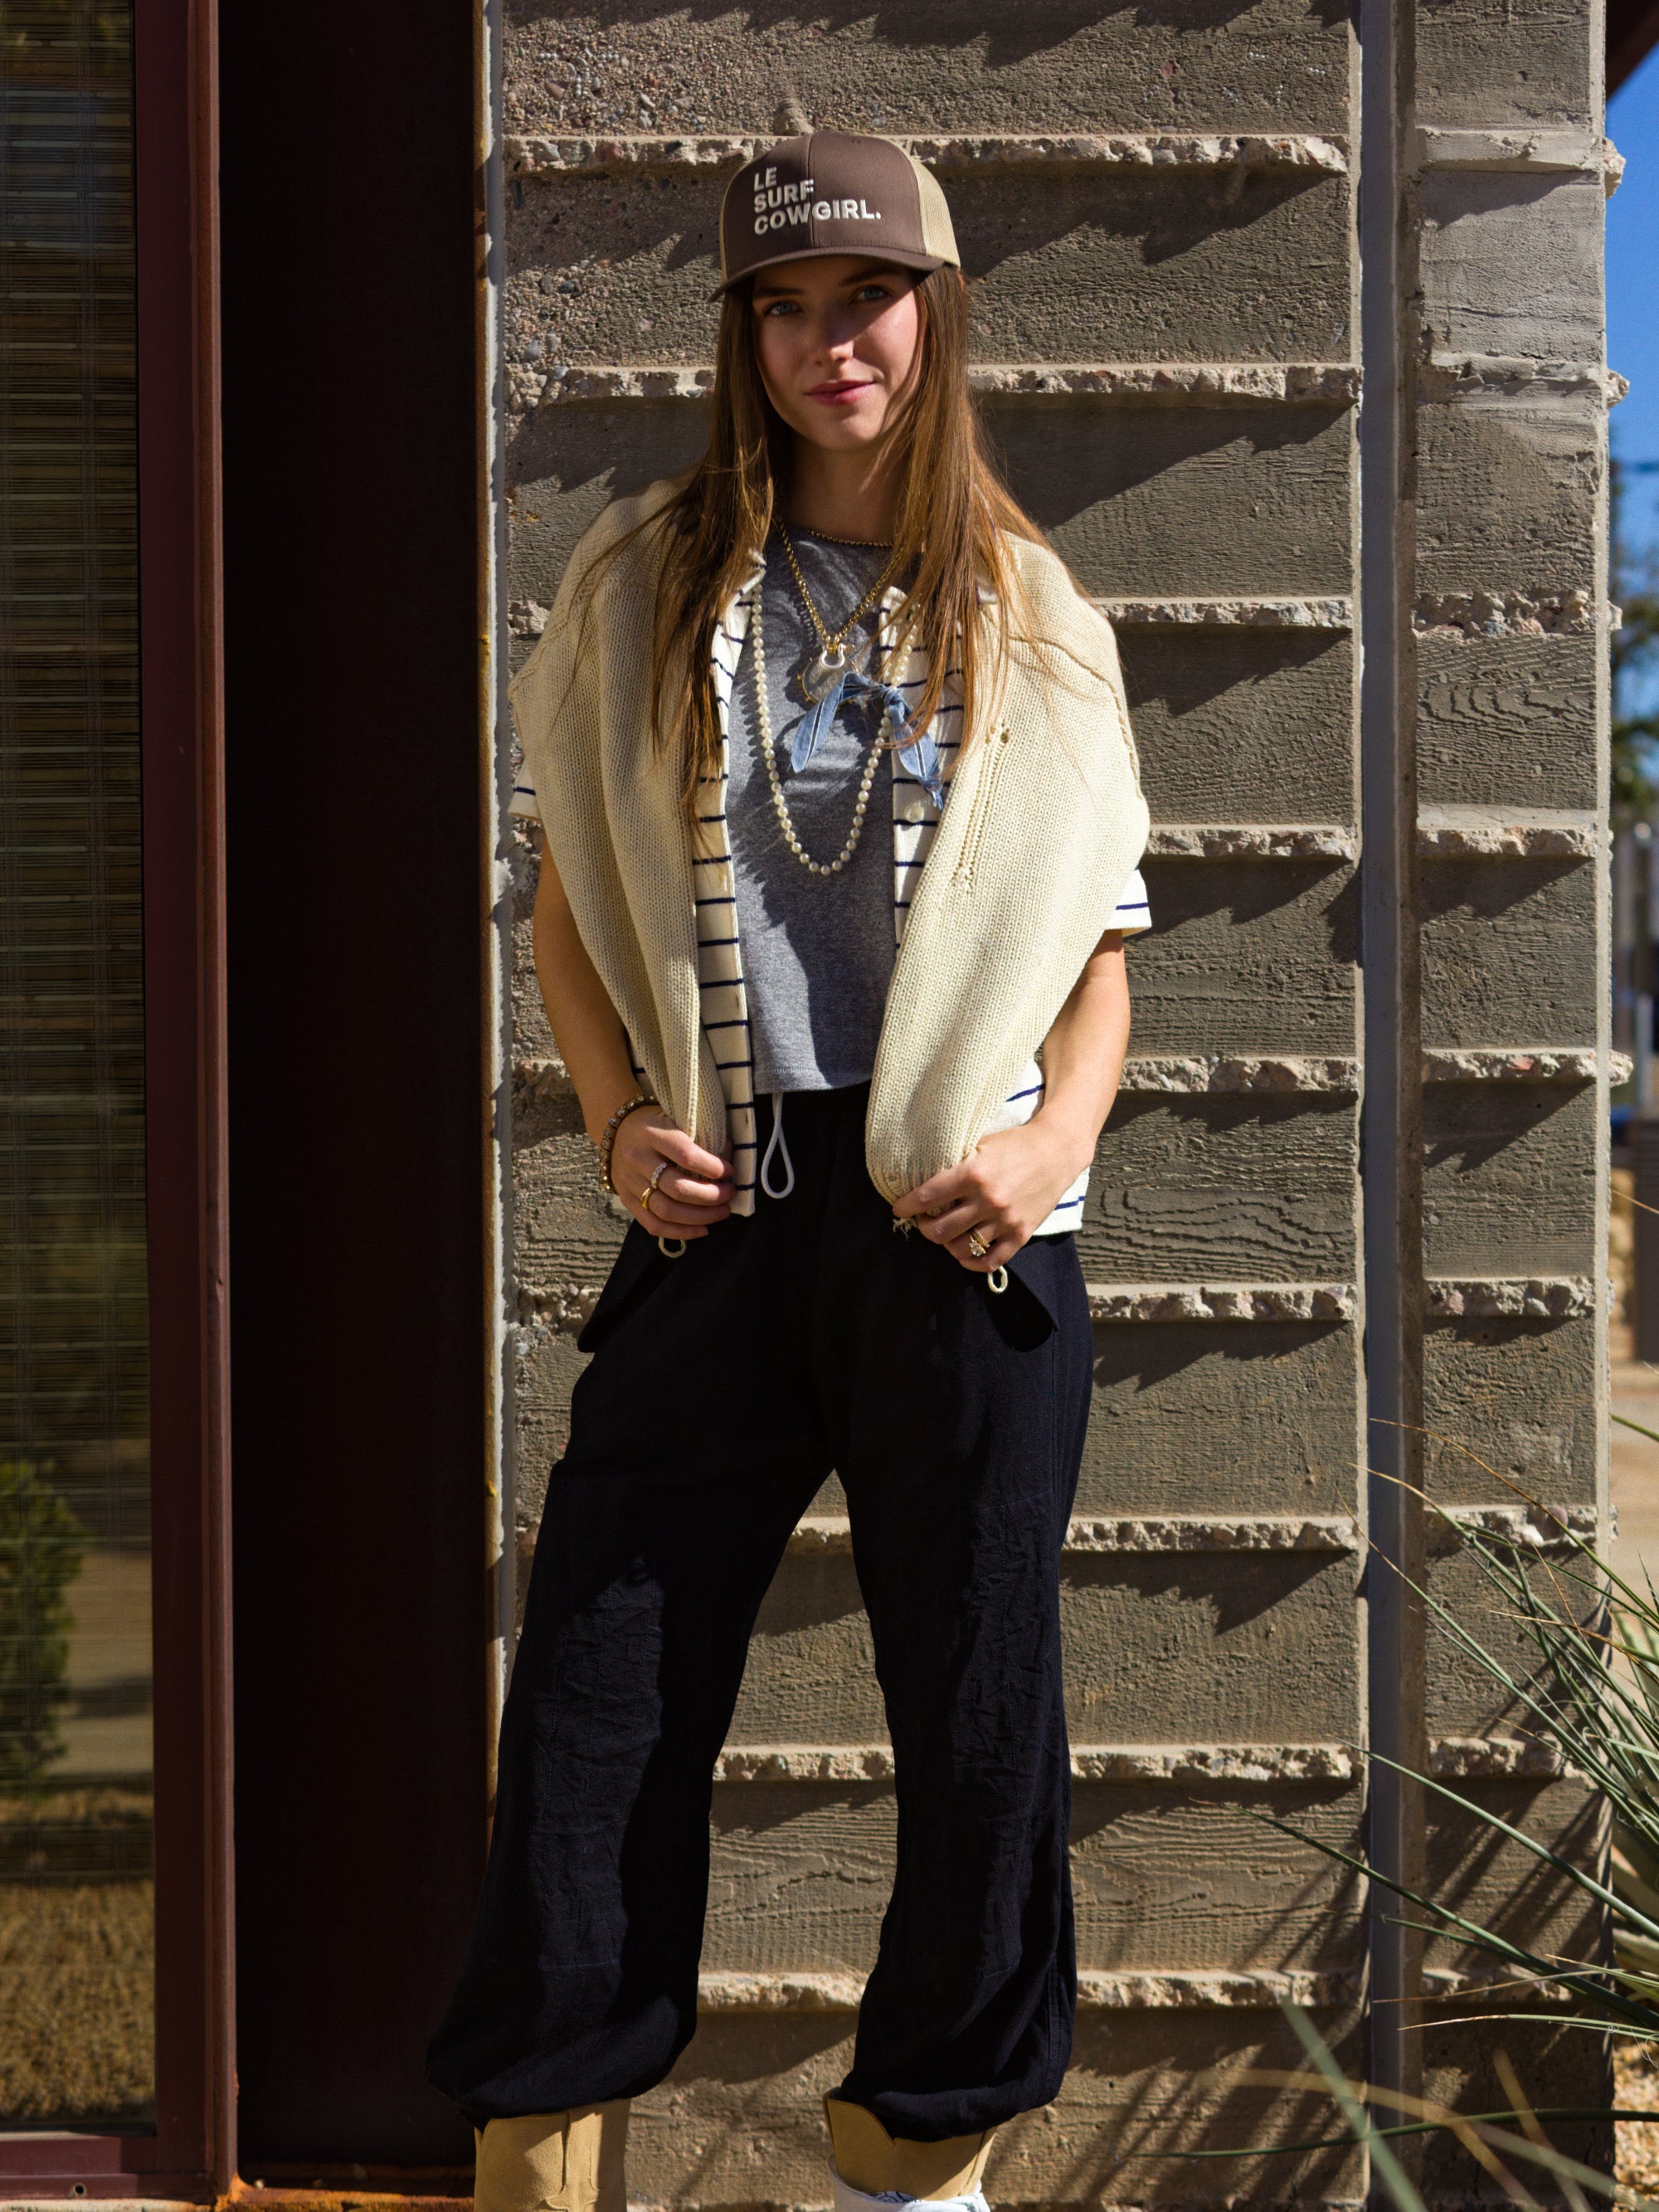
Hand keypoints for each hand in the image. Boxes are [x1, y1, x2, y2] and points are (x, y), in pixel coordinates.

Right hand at [611, 1107, 733, 1240]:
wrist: (617, 1132)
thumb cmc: (657, 1124)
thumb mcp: (674, 1119)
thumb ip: (699, 1137)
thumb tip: (728, 1159)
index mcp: (651, 1133)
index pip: (685, 1155)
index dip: (712, 1167)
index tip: (729, 1171)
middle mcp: (636, 1158)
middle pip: (677, 1188)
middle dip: (711, 1196)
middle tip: (729, 1193)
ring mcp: (629, 1182)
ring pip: (667, 1211)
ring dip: (700, 1216)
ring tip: (722, 1212)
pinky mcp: (626, 1201)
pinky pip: (654, 1225)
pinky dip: (681, 1232)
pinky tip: (703, 1230)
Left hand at [892, 1118, 1087, 1272]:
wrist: (1056, 1150)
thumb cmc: (1014, 1144)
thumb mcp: (980, 1144)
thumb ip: (955, 1164)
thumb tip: (922, 1180)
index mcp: (974, 1173)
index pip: (927, 1197)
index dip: (906, 1206)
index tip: (899, 1208)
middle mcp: (988, 1200)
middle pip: (939, 1230)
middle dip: (924, 1227)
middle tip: (924, 1220)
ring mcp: (1005, 1220)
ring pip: (960, 1248)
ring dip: (946, 1243)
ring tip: (945, 1233)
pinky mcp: (1021, 1234)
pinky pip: (989, 1261)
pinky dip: (971, 1262)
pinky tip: (964, 1253)